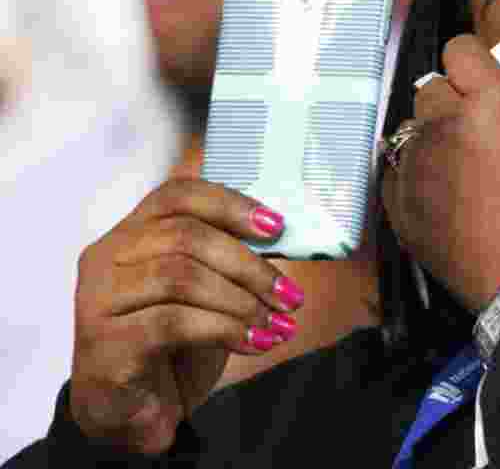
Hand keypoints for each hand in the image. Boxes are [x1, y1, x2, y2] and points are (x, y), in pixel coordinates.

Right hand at [69, 179, 304, 454]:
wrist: (132, 414)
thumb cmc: (172, 346)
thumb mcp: (204, 292)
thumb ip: (228, 258)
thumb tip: (282, 235)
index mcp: (130, 233)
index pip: (178, 195)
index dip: (231, 205)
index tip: (277, 226)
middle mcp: (106, 258)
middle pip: (186, 237)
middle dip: (250, 266)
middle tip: (291, 296)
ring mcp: (98, 300)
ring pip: (181, 277)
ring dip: (242, 301)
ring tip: (276, 325)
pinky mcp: (104, 344)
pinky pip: (173, 323)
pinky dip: (225, 329)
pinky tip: (255, 343)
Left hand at [381, 35, 499, 311]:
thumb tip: (494, 106)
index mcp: (491, 103)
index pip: (459, 51)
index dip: (471, 66)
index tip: (478, 81)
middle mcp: (444, 125)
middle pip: (431, 91)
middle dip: (452, 106)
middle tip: (475, 136)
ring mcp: (415, 167)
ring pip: (412, 133)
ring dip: (433, 144)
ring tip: (460, 178)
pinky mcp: (399, 206)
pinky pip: (396, 172)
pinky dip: (414, 179)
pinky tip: (440, 200)